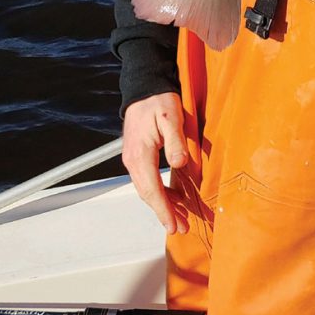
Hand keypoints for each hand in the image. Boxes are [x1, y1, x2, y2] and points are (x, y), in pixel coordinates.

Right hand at [122, 92, 189, 234]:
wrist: (145, 87)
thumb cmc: (159, 100)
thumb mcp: (171, 117)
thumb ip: (175, 141)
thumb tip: (179, 164)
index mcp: (140, 154)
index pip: (152, 189)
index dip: (163, 210)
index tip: (174, 225)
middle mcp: (133, 160)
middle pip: (148, 194)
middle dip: (164, 213)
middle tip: (181, 228)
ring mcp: (133, 158)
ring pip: (147, 189)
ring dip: (163, 204)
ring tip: (180, 218)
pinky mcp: (139, 155)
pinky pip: (148, 179)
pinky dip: (160, 191)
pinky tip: (174, 196)